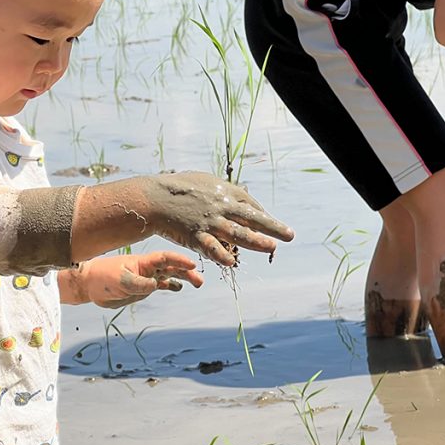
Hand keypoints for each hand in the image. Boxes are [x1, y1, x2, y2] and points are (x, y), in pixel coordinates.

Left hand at [65, 251, 202, 307]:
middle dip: (187, 270)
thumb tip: (156, 285)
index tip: (191, 263)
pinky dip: (171, 285)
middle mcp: (147, 268)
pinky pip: (161, 285)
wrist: (89, 284)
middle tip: (200, 280)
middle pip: (171, 266)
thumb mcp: (119, 280)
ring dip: (183, 277)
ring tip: (197, 283)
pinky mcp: (143, 287)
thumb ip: (138, 283)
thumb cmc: (102, 278)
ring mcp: (146, 277)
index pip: (164, 258)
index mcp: (142, 262)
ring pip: (170, 275)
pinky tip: (179, 288)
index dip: (178, 260)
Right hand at [143, 171, 294, 265]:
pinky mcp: (195, 235)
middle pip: (251, 217)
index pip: (250, 204)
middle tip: (290, 235)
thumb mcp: (205, 181)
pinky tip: (233, 263)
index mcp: (223, 191)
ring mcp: (209, 222)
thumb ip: (222, 191)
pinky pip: (212, 248)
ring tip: (272, 247)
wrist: (154, 198)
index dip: (262, 215)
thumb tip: (239, 196)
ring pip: (238, 233)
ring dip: (257, 241)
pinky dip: (222, 255)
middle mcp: (220, 206)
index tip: (272, 225)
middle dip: (272, 226)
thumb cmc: (179, 189)